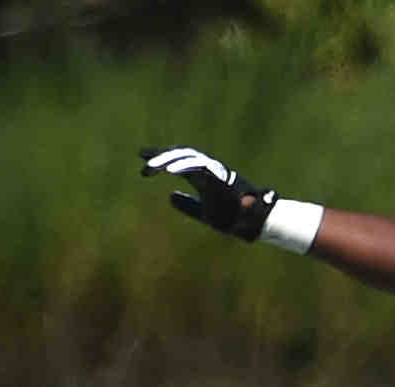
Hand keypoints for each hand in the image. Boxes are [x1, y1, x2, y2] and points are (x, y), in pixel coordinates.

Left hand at [140, 145, 276, 241]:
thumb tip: (170, 197)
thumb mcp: (203, 213)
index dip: (160, 159)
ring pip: (187, 157)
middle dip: (160, 156)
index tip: (142, 158)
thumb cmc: (231, 217)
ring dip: (168, 160)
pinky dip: (184, 167)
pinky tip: (169, 170)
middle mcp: (206, 169)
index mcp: (201, 177)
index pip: (177, 162)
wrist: (252, 222)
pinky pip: (198, 166)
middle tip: (142, 158)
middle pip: (179, 156)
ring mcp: (213, 170)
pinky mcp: (219, 174)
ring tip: (151, 166)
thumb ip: (187, 205)